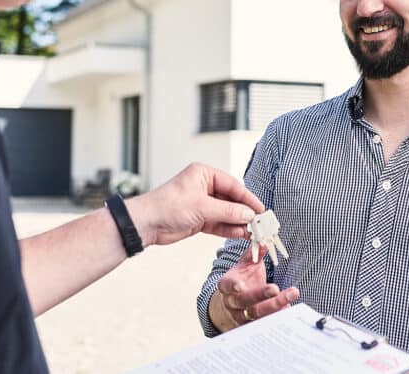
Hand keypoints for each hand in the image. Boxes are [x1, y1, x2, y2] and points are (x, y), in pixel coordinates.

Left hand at [125, 162, 263, 246]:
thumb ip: (228, 211)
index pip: (233, 185)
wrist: (146, 224)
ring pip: (227, 213)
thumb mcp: (202, 206)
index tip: (261, 209)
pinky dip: (229, 229)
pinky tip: (241, 234)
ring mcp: (202, 204)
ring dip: (239, 222)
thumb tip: (249, 215)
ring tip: (253, 232)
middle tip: (260, 223)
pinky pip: (219, 223)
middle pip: (232, 200)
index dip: (248, 198)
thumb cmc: (168, 206)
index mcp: (204, 174)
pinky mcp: (200, 219)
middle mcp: (204, 187)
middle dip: (245, 212)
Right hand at [208, 244, 299, 331]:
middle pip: (245, 301)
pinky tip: (288, 308)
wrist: (234, 302)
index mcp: (227, 285)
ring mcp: (241, 315)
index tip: (239, 285)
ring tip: (290, 296)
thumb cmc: (241, 279)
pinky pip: (264, 322)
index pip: (227, 285)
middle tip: (275, 288)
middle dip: (261, 295)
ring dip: (274, 306)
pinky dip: (277, 316)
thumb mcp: (245, 265)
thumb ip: (254, 254)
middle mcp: (232, 302)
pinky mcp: (251, 324)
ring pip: (256, 314)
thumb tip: (264, 243)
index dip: (232, 285)